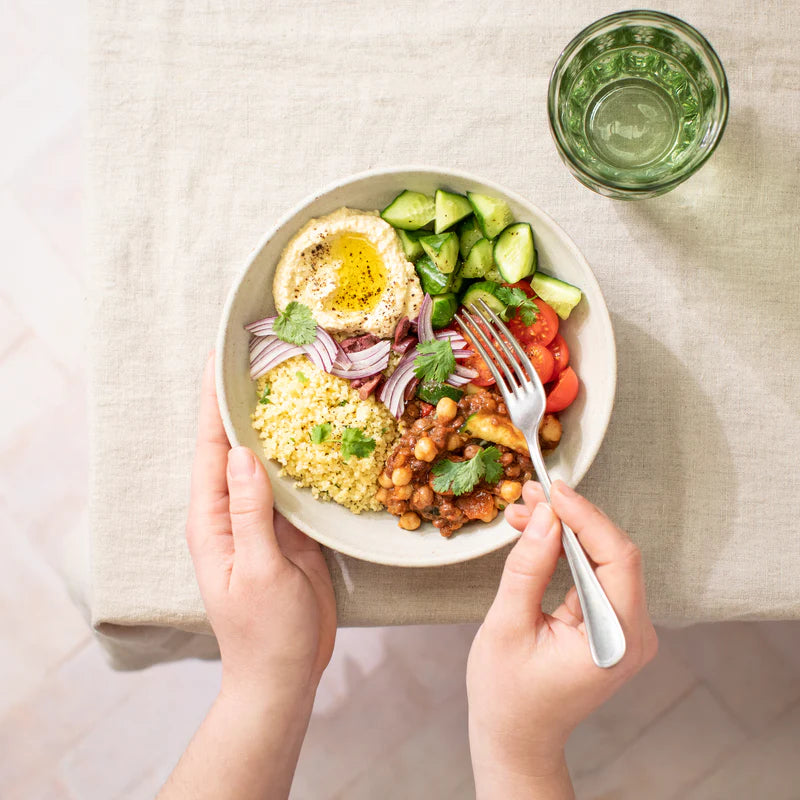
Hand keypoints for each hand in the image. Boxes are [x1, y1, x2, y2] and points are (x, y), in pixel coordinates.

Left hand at [186, 354, 335, 707]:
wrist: (285, 672)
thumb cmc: (265, 632)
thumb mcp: (258, 571)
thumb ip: (250, 512)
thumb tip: (243, 452)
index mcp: (211, 518)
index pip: (210, 448)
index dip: (214, 401)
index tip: (220, 358)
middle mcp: (232, 510)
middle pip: (234, 444)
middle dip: (243, 400)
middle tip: (262, 355)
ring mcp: (261, 517)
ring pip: (266, 459)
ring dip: (275, 422)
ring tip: (290, 380)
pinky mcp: (289, 527)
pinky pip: (292, 481)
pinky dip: (300, 454)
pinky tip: (317, 433)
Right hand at [467, 480, 656, 797]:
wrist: (518, 736)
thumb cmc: (508, 694)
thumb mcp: (508, 626)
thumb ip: (528, 568)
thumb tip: (543, 515)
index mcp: (616, 640)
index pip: (617, 558)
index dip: (585, 517)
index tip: (551, 491)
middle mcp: (634, 633)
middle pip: (614, 553)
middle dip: (571, 518)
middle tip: (528, 496)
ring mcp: (627, 629)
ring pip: (604, 558)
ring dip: (566, 530)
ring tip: (523, 512)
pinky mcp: (612, 623)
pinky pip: (596, 573)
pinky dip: (567, 550)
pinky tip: (538, 534)